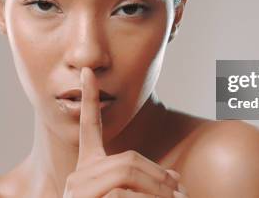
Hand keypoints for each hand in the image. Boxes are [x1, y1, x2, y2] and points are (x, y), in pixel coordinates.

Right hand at [62, 67, 188, 197]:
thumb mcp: (132, 196)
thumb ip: (148, 183)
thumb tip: (176, 179)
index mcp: (89, 168)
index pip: (90, 128)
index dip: (90, 99)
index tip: (87, 72)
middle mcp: (79, 175)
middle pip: (128, 159)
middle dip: (159, 176)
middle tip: (181, 194)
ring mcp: (76, 188)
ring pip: (127, 173)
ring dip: (157, 190)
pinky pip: (121, 193)